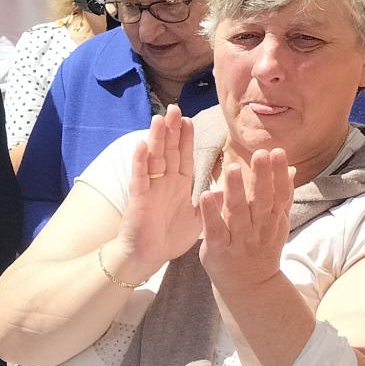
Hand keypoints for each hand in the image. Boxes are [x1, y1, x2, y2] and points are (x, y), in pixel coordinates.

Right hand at [111, 107, 199, 274]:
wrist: (149, 258)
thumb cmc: (169, 238)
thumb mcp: (198, 219)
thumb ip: (210, 203)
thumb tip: (225, 190)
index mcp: (178, 185)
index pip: (183, 156)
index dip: (186, 138)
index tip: (189, 119)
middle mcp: (163, 182)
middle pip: (168, 150)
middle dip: (171, 130)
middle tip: (173, 107)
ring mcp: (150, 188)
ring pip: (154, 158)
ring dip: (156, 138)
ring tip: (159, 118)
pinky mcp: (139, 199)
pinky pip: (139, 177)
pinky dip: (139, 161)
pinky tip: (141, 145)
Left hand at [198, 149, 294, 293]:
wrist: (250, 286)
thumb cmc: (261, 248)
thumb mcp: (277, 223)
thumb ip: (282, 196)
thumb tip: (291, 169)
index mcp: (272, 219)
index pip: (280, 194)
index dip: (279, 173)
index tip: (278, 152)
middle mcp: (258, 228)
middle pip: (262, 200)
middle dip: (262, 176)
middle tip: (260, 153)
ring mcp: (239, 239)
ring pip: (238, 212)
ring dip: (235, 190)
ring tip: (232, 168)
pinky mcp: (218, 249)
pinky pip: (215, 229)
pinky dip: (211, 213)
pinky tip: (206, 195)